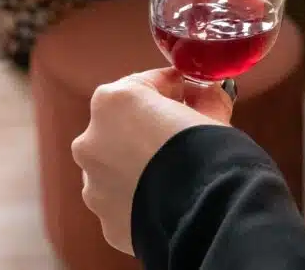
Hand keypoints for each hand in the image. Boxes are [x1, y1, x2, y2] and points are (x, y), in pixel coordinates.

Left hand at [71, 68, 233, 254]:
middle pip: (125, 126)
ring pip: (118, 167)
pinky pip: (124, 201)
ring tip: (174, 174)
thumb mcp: (212, 113)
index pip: (146, 84)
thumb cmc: (207, 151)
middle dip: (151, 128)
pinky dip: (140, 198)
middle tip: (183, 137)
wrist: (206, 209)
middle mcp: (91, 140)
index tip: (192, 96)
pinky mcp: (105, 220)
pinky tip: (166, 200)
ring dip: (140, 165)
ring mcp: (94, 184)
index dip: (174, 89)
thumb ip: (205, 99)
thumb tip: (210, 96)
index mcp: (112, 102)